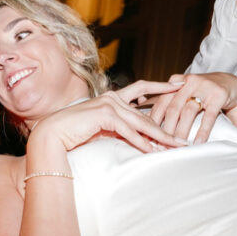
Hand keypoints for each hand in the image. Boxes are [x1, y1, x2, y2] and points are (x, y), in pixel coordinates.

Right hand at [30, 80, 184, 153]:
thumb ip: (117, 127)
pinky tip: (153, 150)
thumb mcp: (100, 128)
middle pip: (147, 113)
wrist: (52, 134)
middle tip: (184, 136)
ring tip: (176, 146)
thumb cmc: (73, 132)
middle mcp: (112, 98)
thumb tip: (133, 136)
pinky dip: (142, 142)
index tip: (179, 85)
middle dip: (168, 125)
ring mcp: (109, 105)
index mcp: (112, 97)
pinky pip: (128, 131)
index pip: (142, 88)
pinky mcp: (104, 116)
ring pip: (141, 123)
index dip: (161, 86)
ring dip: (160, 137)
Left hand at [148, 72, 236, 143]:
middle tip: (160, 145)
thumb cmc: (201, 91)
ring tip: (177, 146)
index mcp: (175, 82)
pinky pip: (208, 116)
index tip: (146, 137)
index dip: (152, 121)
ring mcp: (204, 88)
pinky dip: (202, 131)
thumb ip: (165, 101)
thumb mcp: (182, 92)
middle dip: (165, 129)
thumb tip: (143, 114)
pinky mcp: (218, 95)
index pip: (160, 103)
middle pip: (172, 109)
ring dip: (182, 131)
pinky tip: (197, 142)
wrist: (230, 83)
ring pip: (188, 112)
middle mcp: (188, 83)